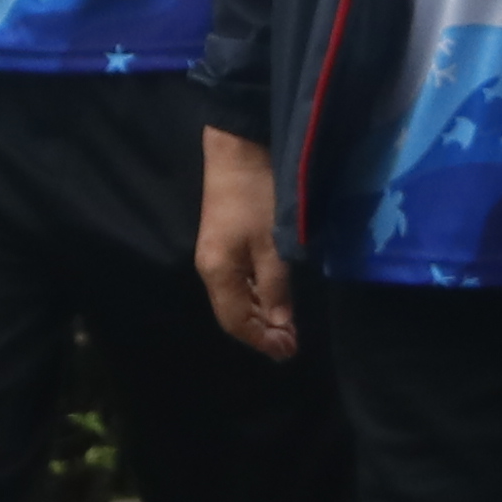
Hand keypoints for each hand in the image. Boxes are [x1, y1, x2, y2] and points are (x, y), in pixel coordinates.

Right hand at [197, 129, 295, 360]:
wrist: (237, 150)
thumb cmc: (257, 197)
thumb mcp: (273, 245)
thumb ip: (276, 288)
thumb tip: (281, 326)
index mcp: (218, 273)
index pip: (236, 322)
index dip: (262, 340)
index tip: (290, 351)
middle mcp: (209, 269)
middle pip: (232, 314)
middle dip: (261, 332)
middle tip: (292, 343)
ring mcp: (214, 255)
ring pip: (234, 299)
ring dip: (259, 315)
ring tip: (287, 325)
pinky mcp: (222, 242)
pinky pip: (236, 283)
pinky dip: (255, 297)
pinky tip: (273, 296)